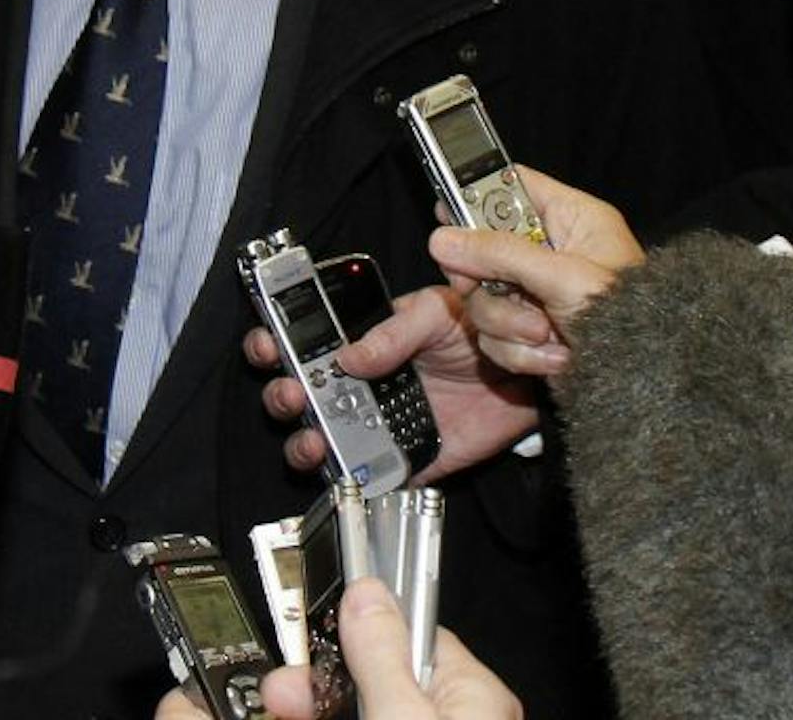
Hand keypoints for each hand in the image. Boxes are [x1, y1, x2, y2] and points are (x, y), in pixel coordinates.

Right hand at [247, 286, 538, 482]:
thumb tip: (349, 356)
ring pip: (322, 439)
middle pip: (301, 395)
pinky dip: (352, 479)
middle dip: (283, 395)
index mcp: (361, 342)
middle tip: (291, 392)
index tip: (267, 346)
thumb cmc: (478, 332)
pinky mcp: (405, 459)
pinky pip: (367, 476)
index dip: (276, 344)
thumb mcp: (436, 313)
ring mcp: (379, 424)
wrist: (525, 375)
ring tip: (312, 437)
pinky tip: (348, 471)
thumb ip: (394, 331)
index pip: (304, 343)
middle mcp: (362, 385)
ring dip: (305, 442)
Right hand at [256, 580, 519, 718]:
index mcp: (472, 695)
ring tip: (280, 702)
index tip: (317, 605)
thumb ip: (382, 657)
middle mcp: (452, 717)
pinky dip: (327, 716)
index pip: (413, 629)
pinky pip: (361, 719)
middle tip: (283, 686)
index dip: (358, 619)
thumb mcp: (401, 717)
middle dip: (322, 674)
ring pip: (360, 705)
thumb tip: (366, 592)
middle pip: (377, 674)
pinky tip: (297, 713)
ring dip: (314, 702)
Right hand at [427, 165, 643, 376]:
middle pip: (484, 248)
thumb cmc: (630, 321)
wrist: (643, 385)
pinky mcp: (529, 331)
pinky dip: (518, 351)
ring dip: (508, 322)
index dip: (476, 194)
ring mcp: (537, 294)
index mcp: (572, 220)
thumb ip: (501, 254)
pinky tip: (556, 355)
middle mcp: (552, 253)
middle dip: (489, 279)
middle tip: (483, 286)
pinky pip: (493, 334)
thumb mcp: (562, 277)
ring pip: (483, 297)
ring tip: (546, 334)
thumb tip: (446, 239)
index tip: (446, 208)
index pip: (514, 185)